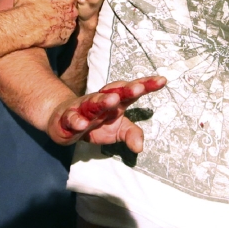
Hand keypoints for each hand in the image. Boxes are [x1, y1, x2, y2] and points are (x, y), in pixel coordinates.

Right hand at [12, 0, 77, 47]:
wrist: (24, 25)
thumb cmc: (27, 4)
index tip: (50, 1)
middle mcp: (73, 11)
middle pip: (70, 10)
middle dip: (61, 11)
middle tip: (48, 12)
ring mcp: (70, 25)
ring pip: (68, 23)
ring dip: (61, 23)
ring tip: (48, 23)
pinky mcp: (65, 38)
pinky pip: (64, 36)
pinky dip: (58, 34)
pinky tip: (48, 32)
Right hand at [50, 75, 166, 146]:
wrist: (66, 122)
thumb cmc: (97, 124)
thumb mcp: (118, 130)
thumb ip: (131, 134)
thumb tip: (140, 147)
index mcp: (117, 102)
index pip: (133, 92)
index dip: (147, 85)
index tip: (162, 80)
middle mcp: (101, 101)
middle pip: (114, 92)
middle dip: (126, 89)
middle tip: (138, 88)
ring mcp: (84, 108)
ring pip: (93, 102)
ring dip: (102, 101)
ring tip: (113, 100)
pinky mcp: (68, 118)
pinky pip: (72, 118)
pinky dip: (77, 120)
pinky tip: (82, 124)